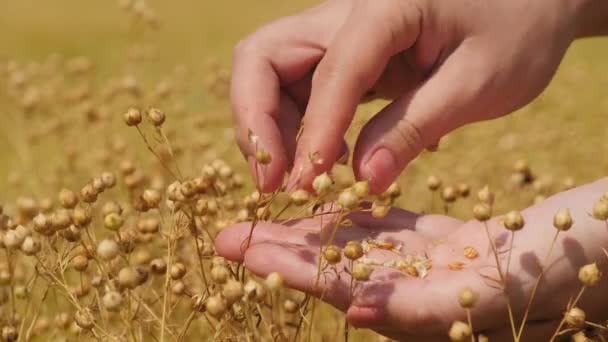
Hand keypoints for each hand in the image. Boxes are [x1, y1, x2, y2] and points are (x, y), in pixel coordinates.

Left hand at [216, 179, 607, 339]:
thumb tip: (359, 311)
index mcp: (423, 310)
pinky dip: (356, 218)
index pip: (342, 289)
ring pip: (357, 250)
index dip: (291, 271)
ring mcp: (429, 269)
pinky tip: (325, 205)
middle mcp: (417, 295)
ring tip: (264, 216)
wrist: (598, 245)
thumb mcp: (502, 286)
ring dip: (308, 234)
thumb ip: (427, 307)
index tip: (243, 252)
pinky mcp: (446, 247)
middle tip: (227, 236)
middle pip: (336, 272)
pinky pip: (390, 232)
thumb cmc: (566, 266)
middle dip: (282, 254)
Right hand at [230, 0, 602, 192]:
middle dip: (256, 121)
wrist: (531, 2)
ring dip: (267, 127)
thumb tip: (361, 178)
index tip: (305, 187)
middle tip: (274, 181)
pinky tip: (311, 159)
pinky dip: (293, 125)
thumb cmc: (518, 31)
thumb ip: (413, 127)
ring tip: (289, 179)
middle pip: (263, 57)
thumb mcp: (477, 84)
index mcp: (384, 6)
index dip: (313, 133)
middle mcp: (345, 11)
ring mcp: (339, 30)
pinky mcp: (344, 53)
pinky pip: (297, 85)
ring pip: (269, 71)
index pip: (330, 71)